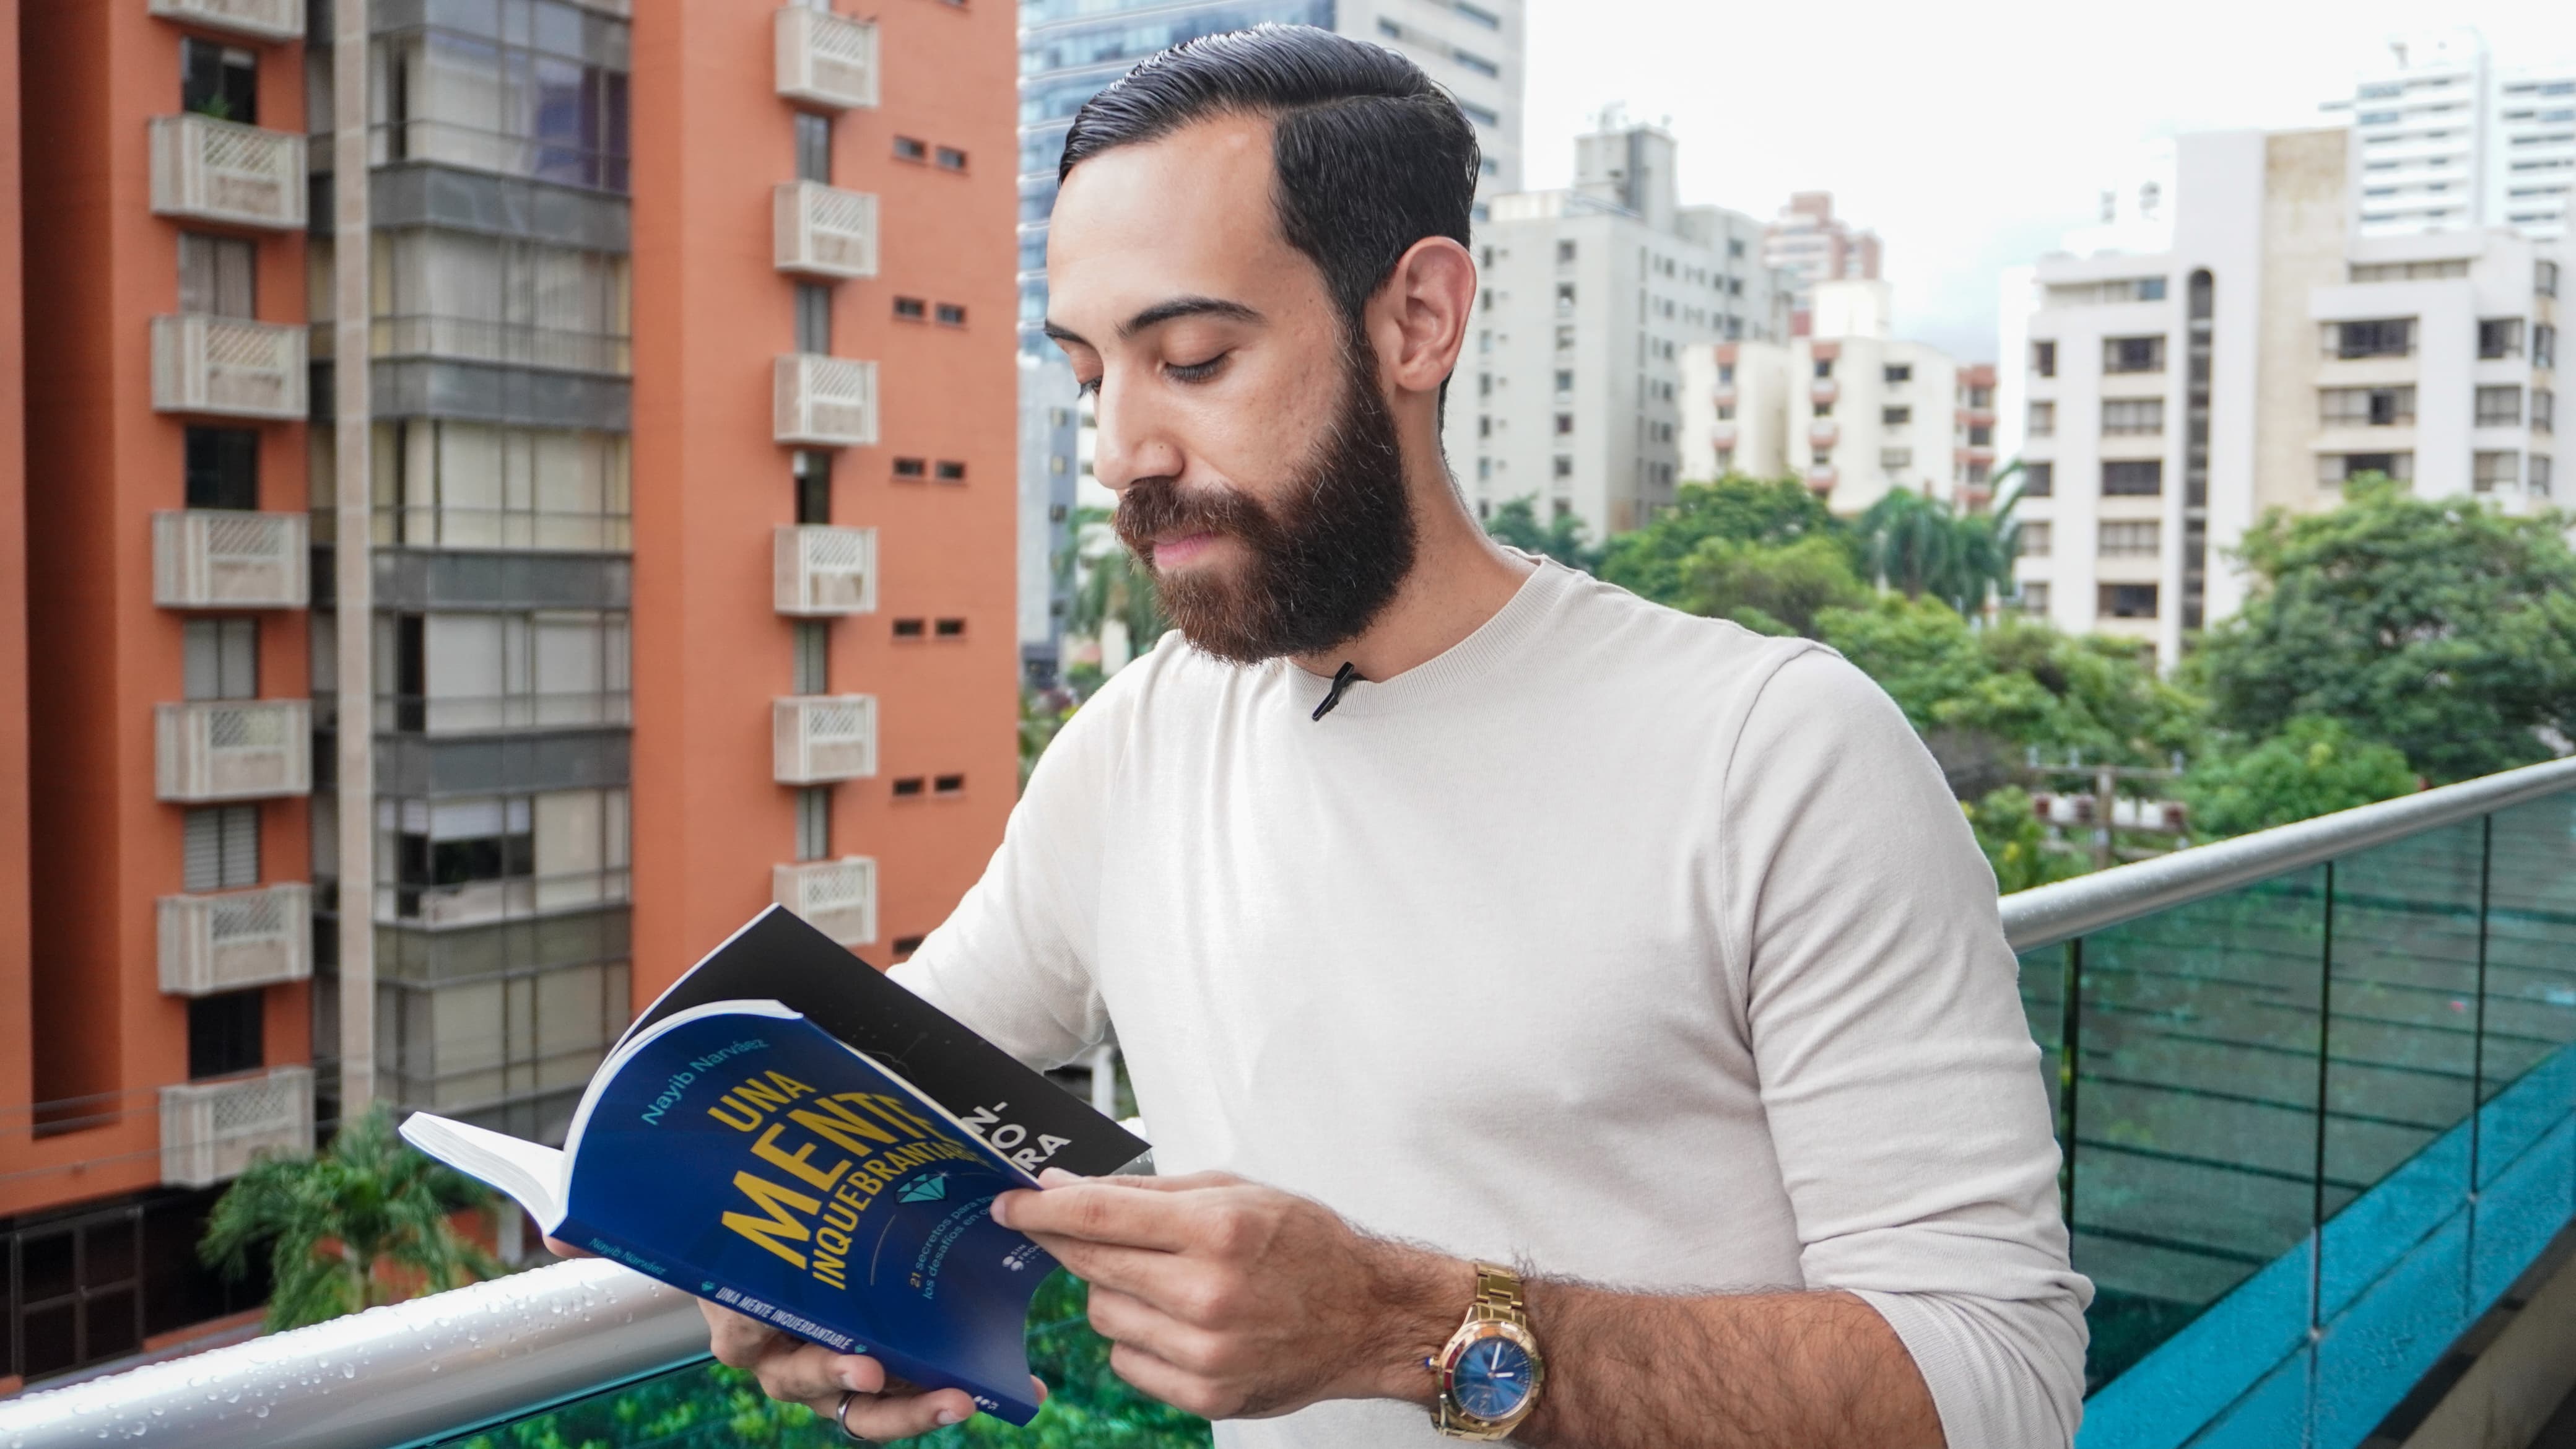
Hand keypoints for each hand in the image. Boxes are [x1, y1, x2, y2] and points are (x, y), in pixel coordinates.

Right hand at [546, 1236, 1037, 1437]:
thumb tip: (551, 1229)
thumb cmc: (728, 1225)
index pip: (766, 1355)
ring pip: (872, 1407)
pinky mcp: (881, 1362)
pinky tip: (1016, 1381)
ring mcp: (835, 1367)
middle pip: (822, 1392)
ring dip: (918, 1409)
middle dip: (870, 1396)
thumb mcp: (683, 1216)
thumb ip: (623, 1224)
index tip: (857, 1362)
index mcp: (742, 1325)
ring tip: (967, 1398)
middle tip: (912, 1384)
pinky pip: (914, 1388)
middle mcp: (786, 1358)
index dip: (812, 1365)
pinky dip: (959, 1388)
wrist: (768, 1225)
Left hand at [993, 1169, 1467, 1420]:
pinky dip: (1137, 1337)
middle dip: (1069, 1244)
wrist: (1368, 1315)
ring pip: (1104, 1315)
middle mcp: (1210, 1293)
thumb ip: (1144, 1193)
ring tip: (1163, 1279)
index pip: (1099, 1217)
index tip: (1008, 1203)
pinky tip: (1176, 1319)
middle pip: (1092, 1266)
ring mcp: (1207, 1350)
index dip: (1042, 1209)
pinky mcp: (1206, 1393)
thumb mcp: (1233, 1192)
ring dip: (1114, 1292)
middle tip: (1064, 1231)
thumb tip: (1061, 1189)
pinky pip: (1127, 1361)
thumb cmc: (1303, 1243)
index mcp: (1218, 1229)